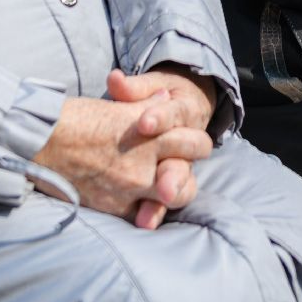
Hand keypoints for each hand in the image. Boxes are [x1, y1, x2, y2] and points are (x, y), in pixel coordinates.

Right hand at [31, 70, 212, 228]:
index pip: (194, 142)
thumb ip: (147, 103)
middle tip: (182, 165)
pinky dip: (144, 208)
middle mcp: (146, 162)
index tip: (191, 142)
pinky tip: (142, 202)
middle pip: (188, 172)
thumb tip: (167, 97)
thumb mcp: (117, 105)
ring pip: (172, 197)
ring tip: (168, 186)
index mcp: (150, 133)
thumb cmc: (77, 118)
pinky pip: (141, 214)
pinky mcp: (114, 205)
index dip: (196, 142)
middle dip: (189, 168)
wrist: (41, 143)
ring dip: (173, 191)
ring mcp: (131, 187)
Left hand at [106, 65, 217, 227]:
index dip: (159, 118)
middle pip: (187, 155)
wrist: (182, 109)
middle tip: (161, 185)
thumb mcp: (149, 86)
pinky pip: (164, 200)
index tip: (143, 124)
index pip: (174, 114)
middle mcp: (186, 141)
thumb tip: (114, 80)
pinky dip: (153, 211)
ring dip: (167, 194)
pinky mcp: (166, 183)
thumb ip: (132, 87)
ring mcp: (178, 164)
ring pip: (181, 181)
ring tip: (150, 213)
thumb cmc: (159, 95)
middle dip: (174, 170)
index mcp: (182, 111)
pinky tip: (141, 222)